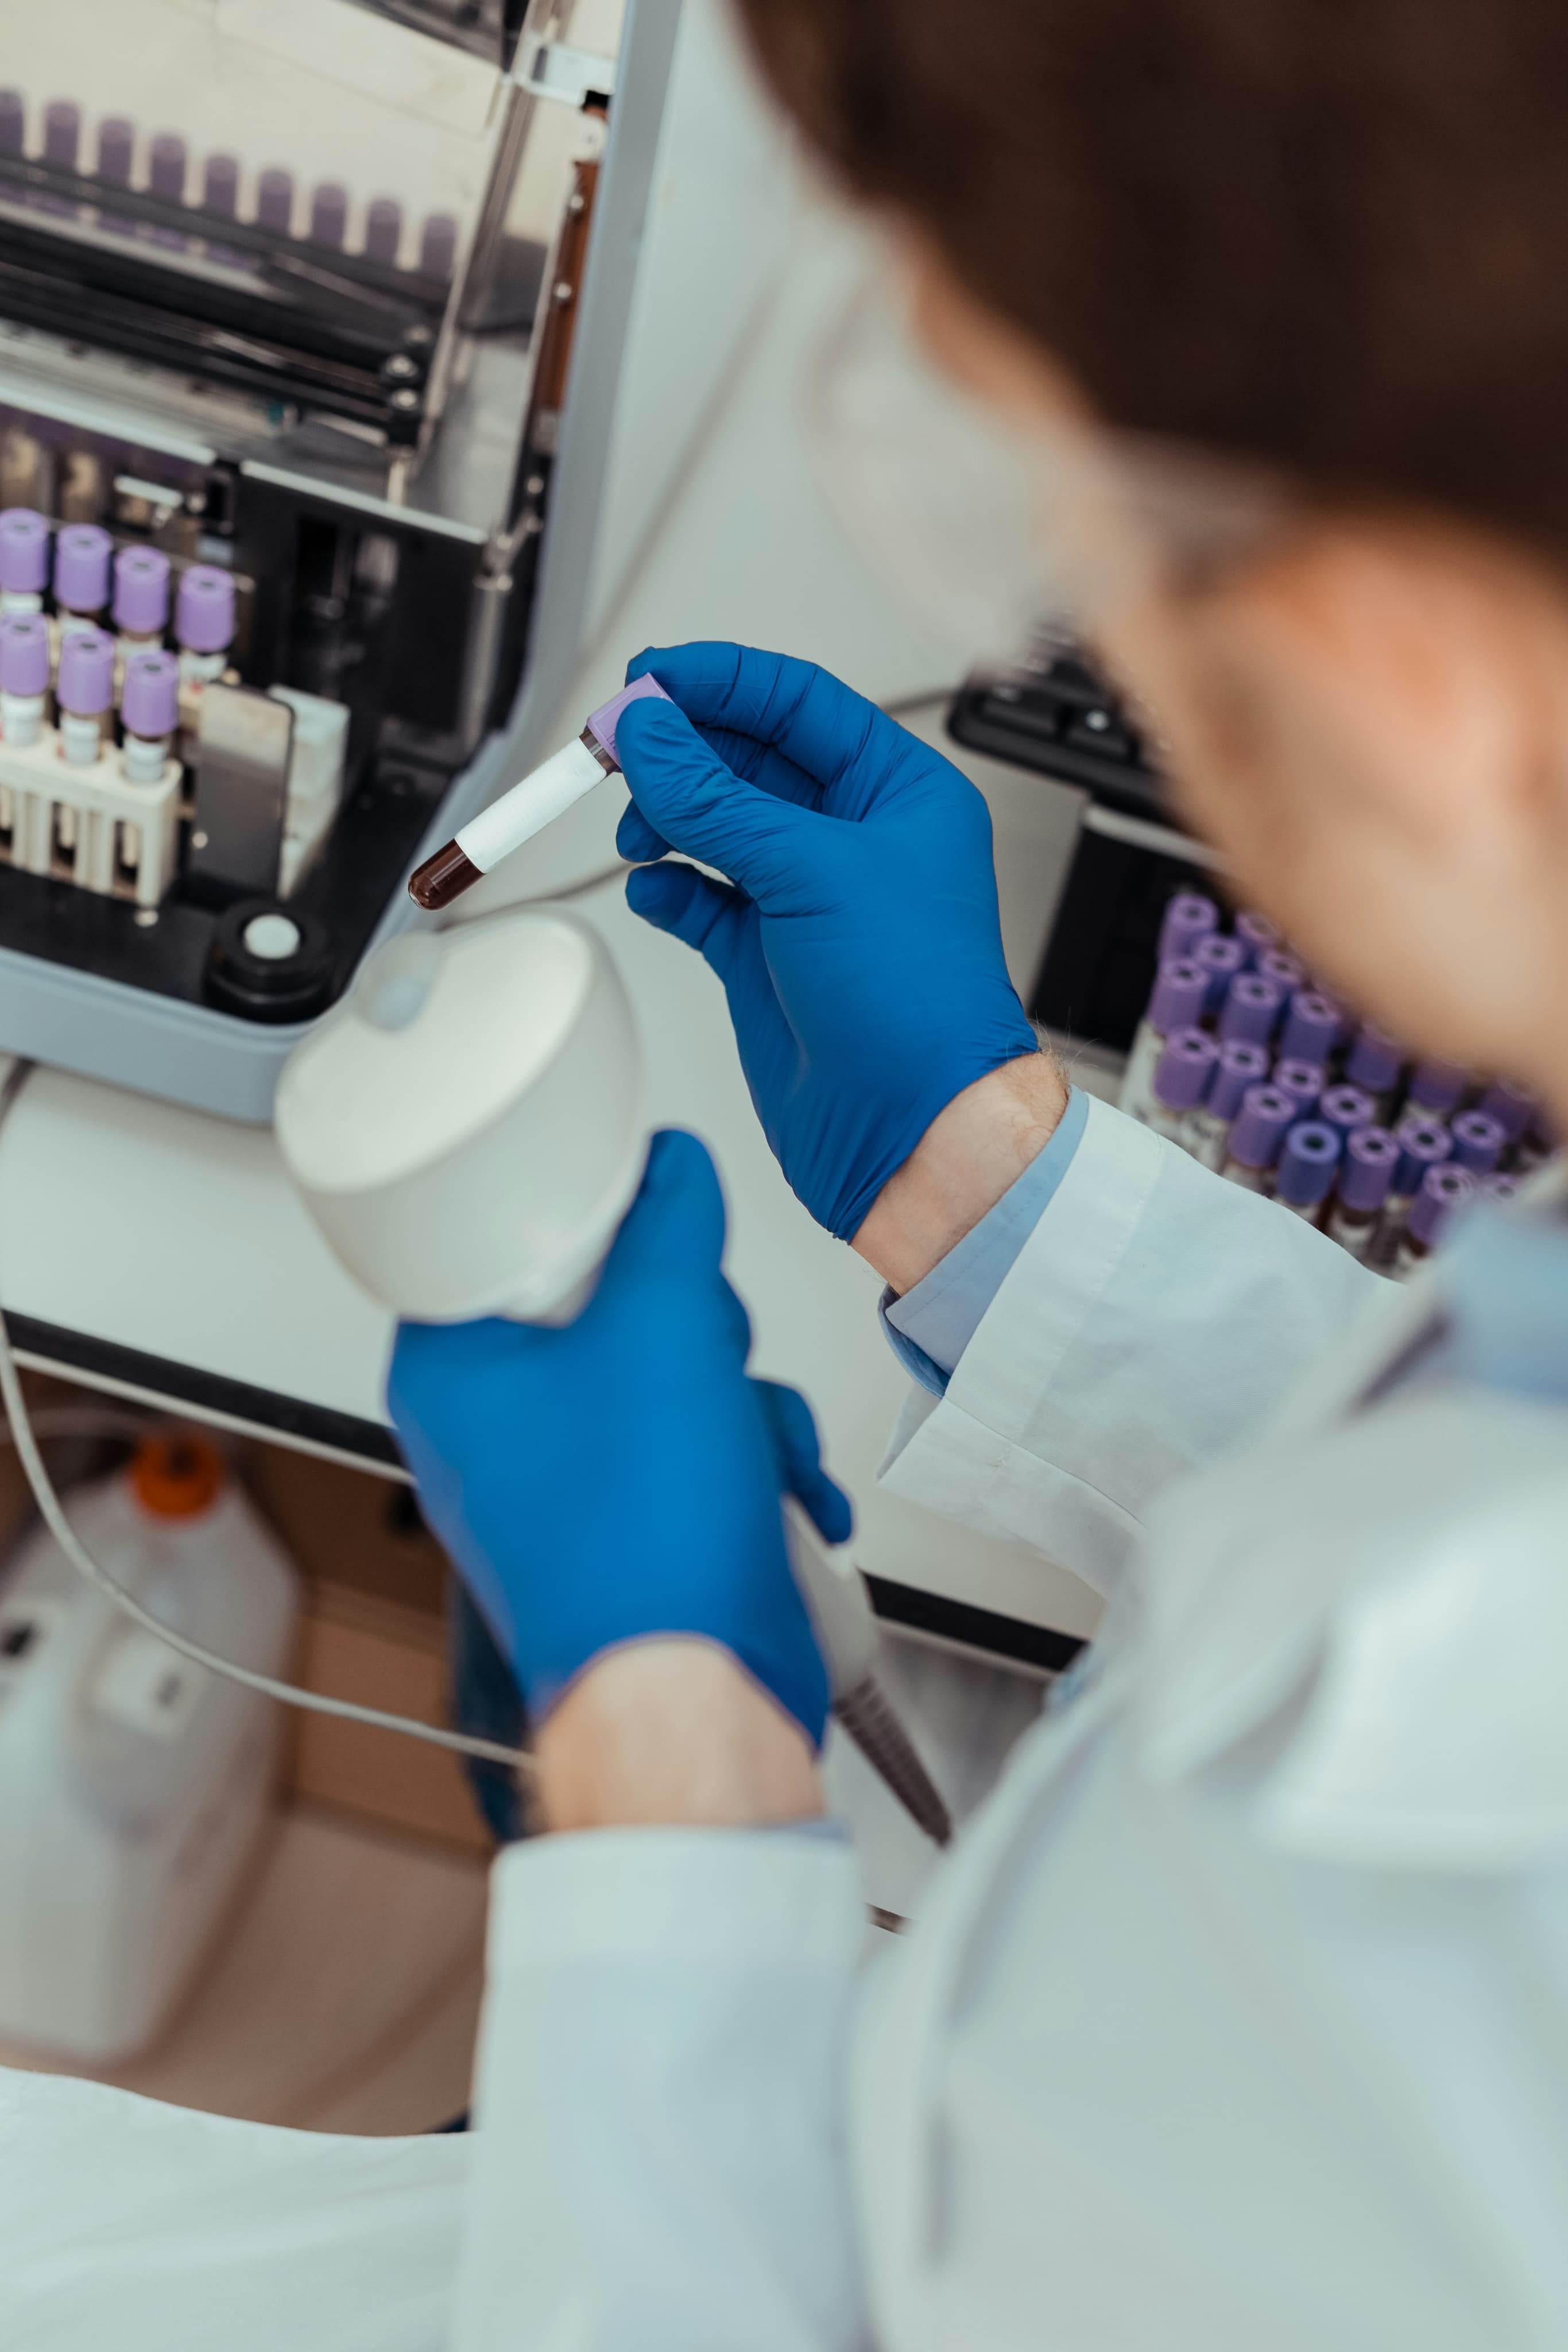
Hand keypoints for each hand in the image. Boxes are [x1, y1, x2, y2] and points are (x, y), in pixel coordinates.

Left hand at [386, 1130, 849, 1746]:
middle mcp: (495, 1430)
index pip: (503, 1236)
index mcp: (453, 1371)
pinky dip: (750, 1465)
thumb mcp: (663, 1325)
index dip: (591, 1219)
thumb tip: (670, 1168)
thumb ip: (668, 1221)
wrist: (691, 1699)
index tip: (642, 1220)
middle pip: (607, 1304)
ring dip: (741, 1405)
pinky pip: (696, 1449)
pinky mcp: (630, 1526)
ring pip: (669, 1376)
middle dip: (695, 1331)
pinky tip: (776, 1497)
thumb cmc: (638, 1546)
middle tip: (699, 1356)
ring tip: (748, 1451)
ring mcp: (563, 1485)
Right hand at [614, 643, 1040, 1244]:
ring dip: (666, 817)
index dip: (720, 682)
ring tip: (638, 830)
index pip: (798, 703)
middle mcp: (855, 841)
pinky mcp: (766, 959)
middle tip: (615, 747)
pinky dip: (668, 887)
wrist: (914, 1130)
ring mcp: (807, 901)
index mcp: (898, 794)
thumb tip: (650, 732)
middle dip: (680, 750)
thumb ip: (717, 799)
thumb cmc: (916, 1006)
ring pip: (716, 826)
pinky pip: (701, 899)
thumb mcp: (812, 873)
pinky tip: (654, 889)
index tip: (649, 680)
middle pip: (748, 758)